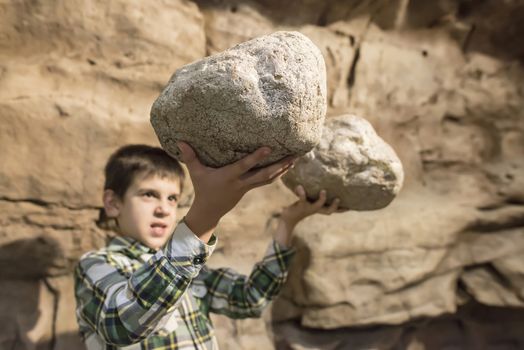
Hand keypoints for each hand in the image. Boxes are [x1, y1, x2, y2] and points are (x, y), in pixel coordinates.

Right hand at [179, 142, 295, 240]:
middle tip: (294, 155)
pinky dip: (278, 174)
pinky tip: (287, 166)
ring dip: (283, 169)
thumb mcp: (196, 173)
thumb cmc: (203, 188)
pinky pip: (267, 180)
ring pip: (269, 178)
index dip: (256, 157)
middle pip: (264, 174)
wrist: (210, 210)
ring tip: (296, 159)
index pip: (245, 165)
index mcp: (229, 177)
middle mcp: (241, 182)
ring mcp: (247, 187)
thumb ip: (190, 157)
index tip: (269, 148)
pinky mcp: (250, 188)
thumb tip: (180, 140)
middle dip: (279, 165)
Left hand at [273, 186, 340, 246]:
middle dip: (334, 206)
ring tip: (323, 191)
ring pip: (317, 206)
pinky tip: (299, 186)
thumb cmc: (300, 208)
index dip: (342, 209)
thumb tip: (322, 183)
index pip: (333, 210)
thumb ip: (315, 196)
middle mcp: (315, 209)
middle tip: (339, 199)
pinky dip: (301, 192)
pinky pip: (301, 199)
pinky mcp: (300, 205)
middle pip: (328, 211)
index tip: (351, 206)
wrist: (288, 217)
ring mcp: (308, 208)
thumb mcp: (309, 202)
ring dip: (321, 199)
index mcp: (319, 209)